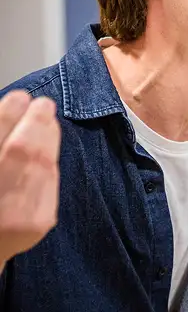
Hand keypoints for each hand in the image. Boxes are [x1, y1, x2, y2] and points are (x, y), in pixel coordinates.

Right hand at [0, 91, 60, 263]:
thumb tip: (10, 114)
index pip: (0, 140)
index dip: (8, 116)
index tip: (19, 97)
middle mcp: (1, 202)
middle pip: (22, 151)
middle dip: (35, 122)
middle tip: (42, 103)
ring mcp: (19, 217)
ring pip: (41, 164)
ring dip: (48, 137)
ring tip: (47, 119)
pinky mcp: (40, 223)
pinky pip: (50, 182)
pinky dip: (50, 161)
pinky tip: (48, 148)